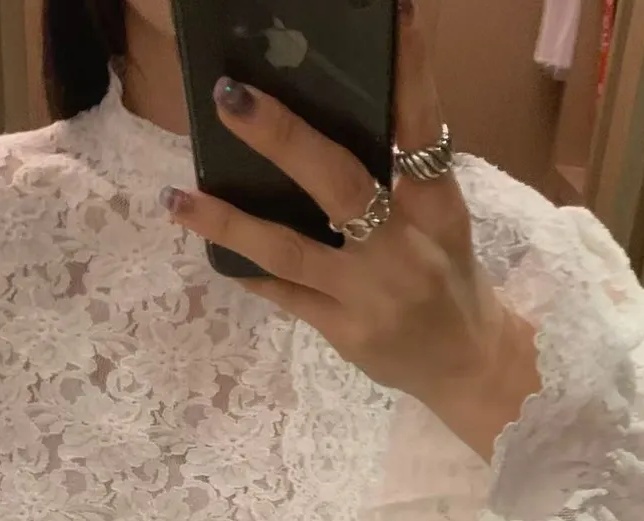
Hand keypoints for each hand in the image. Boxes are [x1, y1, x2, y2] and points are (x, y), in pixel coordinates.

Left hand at [160, 6, 539, 460]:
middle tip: (230, 97)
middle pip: (339, 184)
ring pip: (290, 251)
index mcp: (435, 205)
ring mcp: (370, 296)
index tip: (393, 12)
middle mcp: (404, 247)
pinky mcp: (344, 332)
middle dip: (282, 139)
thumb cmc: (448, 276)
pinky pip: (284, 296)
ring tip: (177, 198)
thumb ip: (404, 171)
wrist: (466, 364)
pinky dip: (247, 271)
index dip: (409, 70)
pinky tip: (208, 246)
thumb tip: (330, 112)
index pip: (423, 125)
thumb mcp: (441, 218)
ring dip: (229, 222)